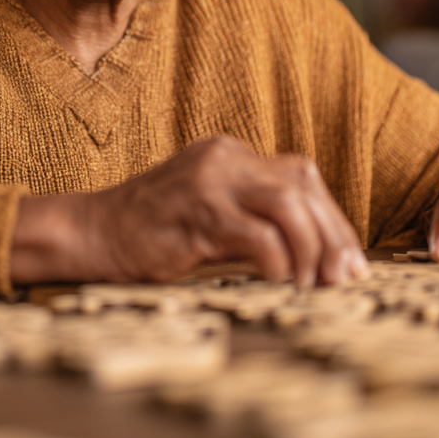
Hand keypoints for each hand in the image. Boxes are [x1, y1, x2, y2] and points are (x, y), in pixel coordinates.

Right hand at [10, 135, 367, 286]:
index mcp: (230, 154)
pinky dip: (277, 260)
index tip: (347, 260)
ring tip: (309, 283)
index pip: (301, 176)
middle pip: (302, 184)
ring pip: (289, 203)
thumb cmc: (152, 233)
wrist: (91, 232)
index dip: (333, 218)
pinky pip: (257, 234)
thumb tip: (313, 255)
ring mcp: (209, 181)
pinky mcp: (196, 212)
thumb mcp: (210, 213)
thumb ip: (253, 218)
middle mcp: (224, 158)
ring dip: (310, 247)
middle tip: (343, 278)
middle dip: (333, 234)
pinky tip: (277, 281)